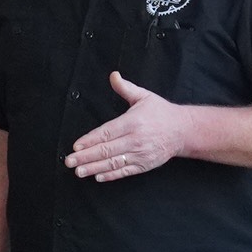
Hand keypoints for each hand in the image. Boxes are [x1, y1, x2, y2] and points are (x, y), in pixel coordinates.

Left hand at [67, 72, 193, 183]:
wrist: (183, 130)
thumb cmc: (161, 112)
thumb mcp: (144, 96)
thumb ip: (125, 88)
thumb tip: (113, 75)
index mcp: (133, 122)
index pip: (107, 132)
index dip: (90, 140)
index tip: (76, 146)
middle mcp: (135, 139)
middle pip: (106, 150)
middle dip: (86, 156)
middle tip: (69, 161)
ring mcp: (140, 154)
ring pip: (113, 163)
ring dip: (94, 168)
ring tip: (79, 171)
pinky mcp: (144, 165)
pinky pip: (125, 172)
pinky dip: (111, 175)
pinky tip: (98, 176)